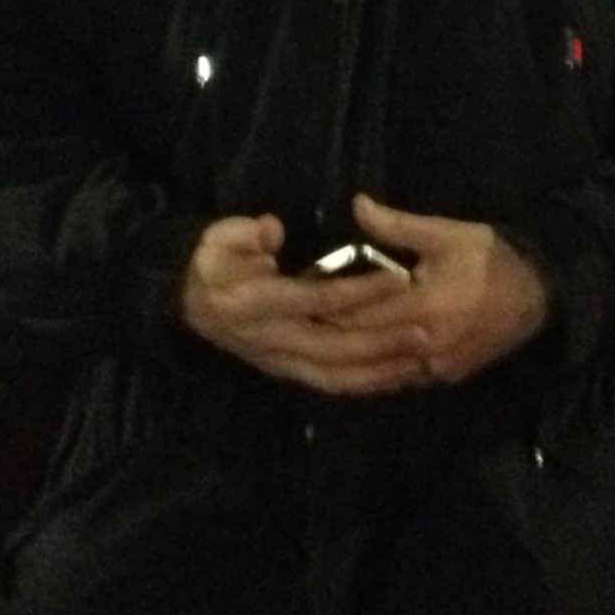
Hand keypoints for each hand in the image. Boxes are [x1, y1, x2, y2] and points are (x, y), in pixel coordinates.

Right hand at [176, 214, 422, 392]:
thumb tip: (273, 230)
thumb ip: (245, 234)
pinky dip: (362, 384)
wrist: (189, 304)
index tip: (399, 280)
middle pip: (334, 347)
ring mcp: (279, 361)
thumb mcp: (219, 238)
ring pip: (334, 375)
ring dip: (379, 371)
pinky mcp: (287, 372)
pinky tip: (393, 377)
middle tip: (425, 331)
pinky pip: (329, 384)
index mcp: (256, 304)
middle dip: (382, 342)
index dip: (359, 292)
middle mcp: (271, 339)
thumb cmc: (212, 263)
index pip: (316, 299)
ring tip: (419, 359)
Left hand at [177, 197, 548, 396]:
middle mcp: (423, 344)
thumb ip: (398, 226)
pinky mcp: (439, 379)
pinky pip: (393, 381)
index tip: (291, 292)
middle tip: (283, 324)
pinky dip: (365, 376)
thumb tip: (356, 205)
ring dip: (337, 363)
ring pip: (372, 372)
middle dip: (322, 336)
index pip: (359, 308)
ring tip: (301, 349)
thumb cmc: (494, 257)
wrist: (543, 297)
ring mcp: (432, 368)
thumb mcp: (448, 233)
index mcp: (424, 305)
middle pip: (358, 345)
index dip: (323, 302)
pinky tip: (341, 369)